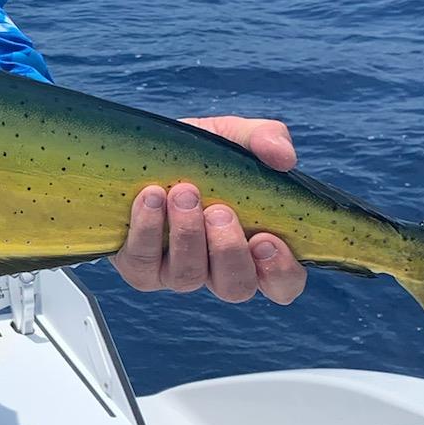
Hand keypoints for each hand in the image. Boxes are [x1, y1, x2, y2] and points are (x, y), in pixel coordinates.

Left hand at [111, 115, 307, 304]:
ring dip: (187, 235)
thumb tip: (284, 158)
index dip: (280, 272)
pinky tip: (150, 197)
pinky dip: (148, 230)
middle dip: (228, 250)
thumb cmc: (202, 152)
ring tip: (183, 192)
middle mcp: (217, 269)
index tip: (266, 240)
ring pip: (187, 278)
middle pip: (235, 287)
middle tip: (218, 210)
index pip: (283, 284)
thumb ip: (266, 138)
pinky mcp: (139, 266)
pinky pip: (142, 265)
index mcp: (253, 247)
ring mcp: (177, 272)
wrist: (145, 148)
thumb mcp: (236, 136)